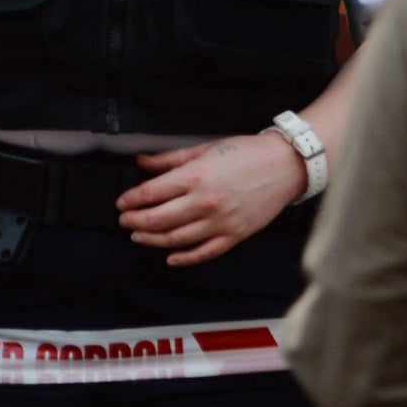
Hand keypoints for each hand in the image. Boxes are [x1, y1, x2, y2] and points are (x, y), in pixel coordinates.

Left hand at [118, 133, 308, 266]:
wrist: (284, 165)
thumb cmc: (246, 153)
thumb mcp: (205, 148)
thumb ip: (171, 159)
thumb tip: (142, 162)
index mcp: (194, 177)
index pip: (150, 194)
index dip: (131, 200)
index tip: (122, 202)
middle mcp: (204, 202)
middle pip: (157, 220)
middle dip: (134, 221)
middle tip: (124, 221)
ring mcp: (219, 222)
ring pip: (175, 239)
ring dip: (152, 239)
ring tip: (139, 236)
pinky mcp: (234, 235)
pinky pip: (203, 253)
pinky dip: (184, 258)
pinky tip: (170, 257)